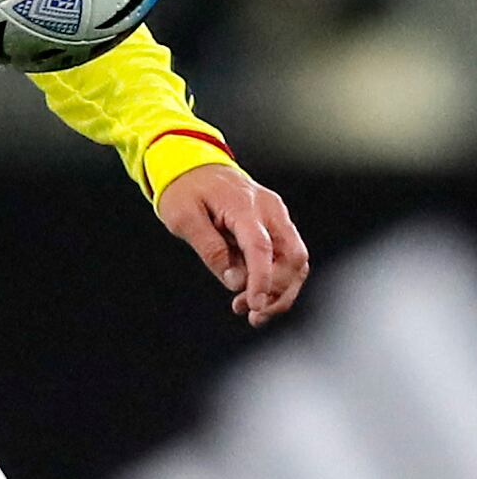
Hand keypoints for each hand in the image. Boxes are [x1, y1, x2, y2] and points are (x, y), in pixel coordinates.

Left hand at [156, 165, 308, 327]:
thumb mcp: (184, 219)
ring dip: (280, 291)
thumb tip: (236, 281)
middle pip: (292, 257)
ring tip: (251, 312)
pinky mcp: (275, 224)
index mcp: (244, 206)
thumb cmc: (185, 190)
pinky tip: (254, 295)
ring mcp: (276, 215)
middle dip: (278, 291)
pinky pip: (285, 256)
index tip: (256, 306)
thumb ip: (211, 250)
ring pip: (296, 260)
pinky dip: (276, 279)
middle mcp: (269, 210)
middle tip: (251, 313)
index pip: (261, 248)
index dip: (262, 280)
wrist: (194, 164)